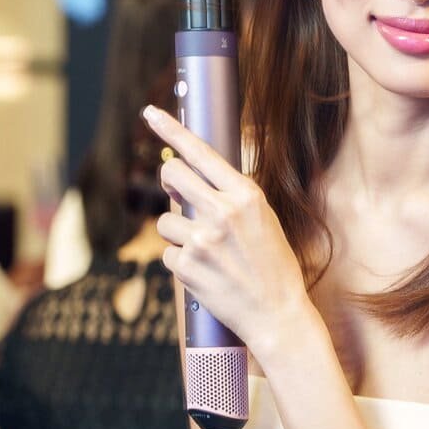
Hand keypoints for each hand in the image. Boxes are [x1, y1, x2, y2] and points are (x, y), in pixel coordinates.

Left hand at [143, 105, 310, 356]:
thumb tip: (189, 178)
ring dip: (177, 232)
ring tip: (205, 251)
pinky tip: (205, 273)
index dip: (171, 129)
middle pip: (172, 175)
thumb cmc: (273, 265)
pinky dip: (181, 263)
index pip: (200, 152)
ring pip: (165, 220)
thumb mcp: (263, 219)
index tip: (151, 114)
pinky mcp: (187, 266)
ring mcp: (202, 239)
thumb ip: (230, 196)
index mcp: (246, 195)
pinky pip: (168, 254)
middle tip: (177, 190)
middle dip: (170, 180)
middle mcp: (223, 212)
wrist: (277, 313)